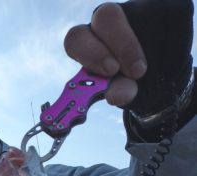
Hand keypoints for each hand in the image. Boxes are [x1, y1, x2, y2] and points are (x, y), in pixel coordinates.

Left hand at [65, 0, 193, 112]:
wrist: (158, 82)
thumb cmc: (130, 85)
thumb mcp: (123, 92)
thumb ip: (118, 92)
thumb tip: (115, 94)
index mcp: (87, 44)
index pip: (76, 40)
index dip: (91, 53)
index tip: (111, 71)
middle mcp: (104, 23)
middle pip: (105, 17)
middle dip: (122, 44)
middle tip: (137, 71)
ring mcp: (132, 11)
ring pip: (139, 14)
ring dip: (149, 45)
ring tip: (152, 69)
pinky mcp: (159, 8)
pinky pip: (168, 15)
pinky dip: (171, 39)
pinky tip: (168, 57)